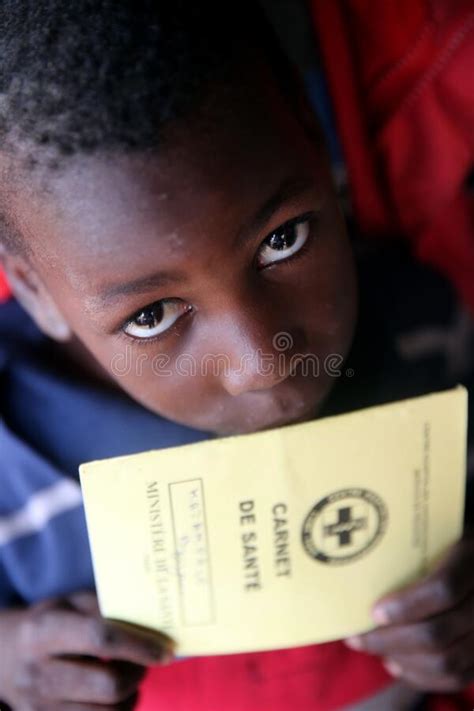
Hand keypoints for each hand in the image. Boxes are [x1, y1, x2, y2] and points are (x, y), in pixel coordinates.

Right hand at [0, 592, 172, 709]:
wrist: (4, 655)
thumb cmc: (50, 622)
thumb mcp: (71, 603)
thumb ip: (105, 609)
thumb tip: (152, 623)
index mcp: (44, 631)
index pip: (101, 638)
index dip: (139, 645)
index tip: (166, 649)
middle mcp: (38, 673)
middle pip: (108, 685)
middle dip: (138, 673)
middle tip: (147, 661)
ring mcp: (38, 706)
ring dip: (131, 695)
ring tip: (132, 676)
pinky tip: (117, 695)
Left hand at [344, 536, 473, 690]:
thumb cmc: (447, 534)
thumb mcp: (437, 528)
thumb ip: (410, 542)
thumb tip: (359, 557)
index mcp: (470, 559)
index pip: (443, 590)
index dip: (406, 606)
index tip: (374, 612)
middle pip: (438, 633)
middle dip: (390, 640)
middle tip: (357, 638)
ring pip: (447, 662)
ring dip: (404, 661)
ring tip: (375, 650)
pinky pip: (457, 676)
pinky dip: (422, 677)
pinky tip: (396, 663)